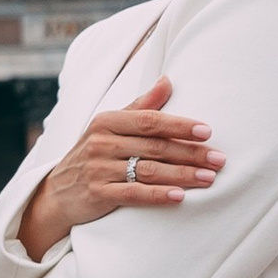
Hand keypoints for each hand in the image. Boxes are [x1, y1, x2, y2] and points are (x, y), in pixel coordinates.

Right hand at [16, 77, 221, 259]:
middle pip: (154, 146)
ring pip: (148, 171)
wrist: (57, 192)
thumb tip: (168, 80)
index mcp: (107, 121)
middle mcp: (101, 143)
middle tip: (219, 159)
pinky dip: (158, 196)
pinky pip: (134, 195)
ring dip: (182, 175)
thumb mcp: (110, 126)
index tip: (207, 131)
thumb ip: (140, 106)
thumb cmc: (93, 154)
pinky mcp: (98, 194)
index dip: (179, 125)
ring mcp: (98, 169)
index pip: (149, 120)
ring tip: (209, 178)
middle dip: (190, 153)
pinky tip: (180, 197)